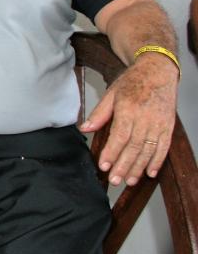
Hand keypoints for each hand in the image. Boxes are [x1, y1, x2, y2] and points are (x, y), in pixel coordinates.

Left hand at [80, 54, 178, 185]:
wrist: (158, 72)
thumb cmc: (133, 82)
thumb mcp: (111, 94)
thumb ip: (99, 113)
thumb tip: (85, 128)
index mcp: (129, 110)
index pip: (119, 136)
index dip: (112, 152)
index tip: (104, 165)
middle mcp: (145, 119)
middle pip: (134, 147)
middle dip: (123, 165)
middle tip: (115, 180)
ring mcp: (159, 124)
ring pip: (148, 150)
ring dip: (138, 167)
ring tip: (129, 180)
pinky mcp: (168, 127)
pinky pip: (164, 148)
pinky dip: (157, 161)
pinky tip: (150, 172)